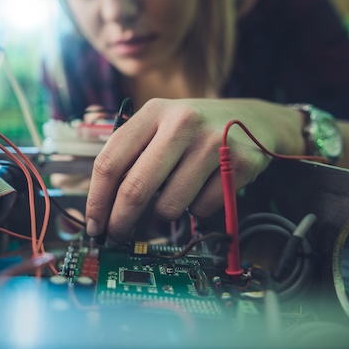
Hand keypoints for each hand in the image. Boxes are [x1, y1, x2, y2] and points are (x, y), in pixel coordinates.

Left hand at [85, 98, 304, 240]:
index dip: (96, 200)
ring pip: (169, 206)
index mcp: (153, 112)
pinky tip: (205, 188)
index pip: (109, 162)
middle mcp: (182, 122)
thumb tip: (103, 210)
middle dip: (120, 222)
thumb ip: (131, 157)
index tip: (94, 225)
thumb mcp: (160, 126)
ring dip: (166, 212)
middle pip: (134, 189)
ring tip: (178, 193)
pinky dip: (197, 209)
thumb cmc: (194, 130)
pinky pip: (202, 209)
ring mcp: (213, 143)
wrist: (253, 119)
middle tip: (117, 235)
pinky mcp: (240, 164)